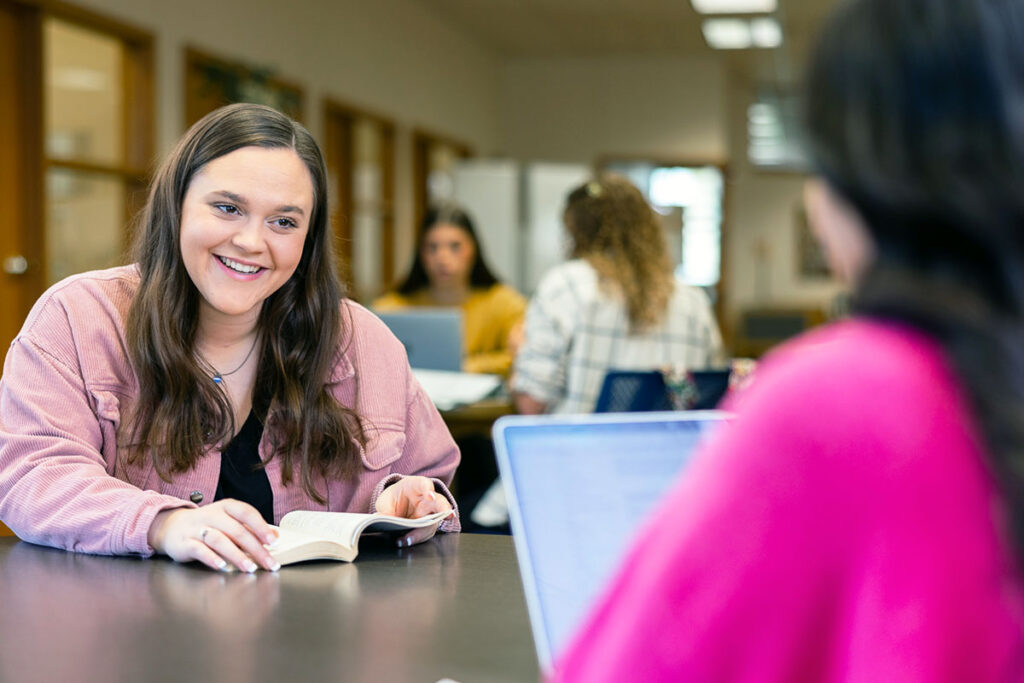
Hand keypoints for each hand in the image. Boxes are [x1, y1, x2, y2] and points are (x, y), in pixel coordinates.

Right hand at [148, 500, 279, 572]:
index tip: (273, 541)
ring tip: (250, 567)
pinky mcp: (185, 543)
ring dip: (237, 555)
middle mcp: (212, 515)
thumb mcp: (228, 521)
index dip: (261, 526)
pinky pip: (199, 550)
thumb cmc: (207, 525)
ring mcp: (197, 529)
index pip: (246, 513)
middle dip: (255, 548)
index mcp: (226, 507)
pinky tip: (222, 566)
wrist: (171, 527)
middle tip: (268, 562)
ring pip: (220, 540)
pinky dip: (212, 558)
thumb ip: (249, 528)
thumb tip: (274, 536)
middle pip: (237, 530)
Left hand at [374, 476, 453, 547]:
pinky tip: (405, 541)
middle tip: (448, 515)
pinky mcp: (427, 526)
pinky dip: (416, 538)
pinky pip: (426, 533)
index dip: (429, 490)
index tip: (430, 496)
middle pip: (440, 502)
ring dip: (423, 532)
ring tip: (408, 539)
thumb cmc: (394, 498)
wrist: (396, 504)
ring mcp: (430, 514)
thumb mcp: (385, 501)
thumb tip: (384, 521)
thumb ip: (385, 510)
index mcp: (417, 486)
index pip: (425, 485)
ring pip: (434, 522)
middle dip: (444, 509)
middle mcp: (428, 499)